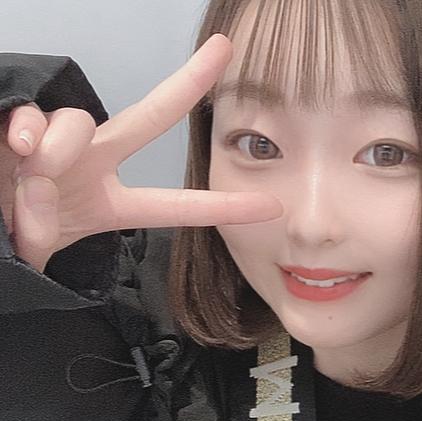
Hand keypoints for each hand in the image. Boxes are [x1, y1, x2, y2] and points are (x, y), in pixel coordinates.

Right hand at [1, 34, 281, 271]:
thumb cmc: (15, 229)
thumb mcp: (40, 242)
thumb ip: (40, 227)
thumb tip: (34, 182)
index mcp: (114, 203)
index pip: (177, 206)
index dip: (223, 207)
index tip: (270, 205)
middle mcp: (96, 162)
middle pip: (150, 118)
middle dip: (187, 84)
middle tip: (225, 50)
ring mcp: (65, 139)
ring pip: (80, 123)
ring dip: (57, 151)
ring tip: (29, 175)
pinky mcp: (27, 120)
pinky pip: (36, 118)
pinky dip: (26, 135)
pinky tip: (12, 148)